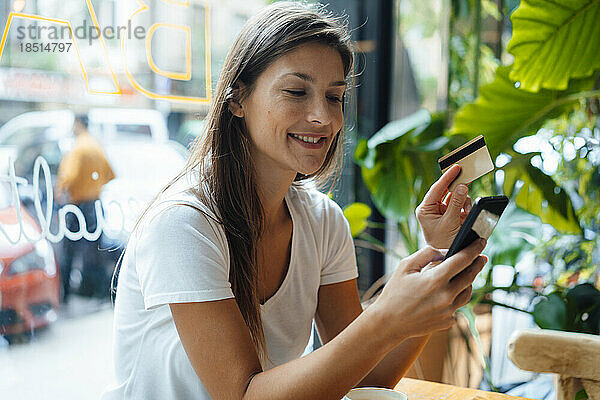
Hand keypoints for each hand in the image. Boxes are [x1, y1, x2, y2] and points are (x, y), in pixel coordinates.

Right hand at [371, 238, 486, 341]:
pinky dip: (455, 297)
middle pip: (470, 276)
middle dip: (478, 264)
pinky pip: (457, 306)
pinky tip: (447, 293)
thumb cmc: (394, 292)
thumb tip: (446, 251)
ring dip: (468, 281)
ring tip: (465, 274)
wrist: (388, 323)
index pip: (462, 260)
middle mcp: (446, 296)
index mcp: (436, 280)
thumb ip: (427, 254)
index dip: (474, 249)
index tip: (481, 241)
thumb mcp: (405, 266)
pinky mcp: (447, 321)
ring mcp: (448, 311)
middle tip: (482, 256)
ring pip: (467, 292)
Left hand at [416, 164, 471, 248]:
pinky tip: (466, 214)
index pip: (436, 188)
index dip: (447, 177)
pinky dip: (466, 207)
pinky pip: (461, 204)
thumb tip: (462, 186)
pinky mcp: (452, 215)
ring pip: (456, 196)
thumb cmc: (444, 242)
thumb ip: (456, 203)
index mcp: (425, 209)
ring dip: (463, 200)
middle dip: (457, 186)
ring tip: (465, 211)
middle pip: (446, 190)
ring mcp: (442, 211)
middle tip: (466, 175)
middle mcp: (432, 208)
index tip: (457, 167)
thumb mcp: (450, 221)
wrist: (450, 257)